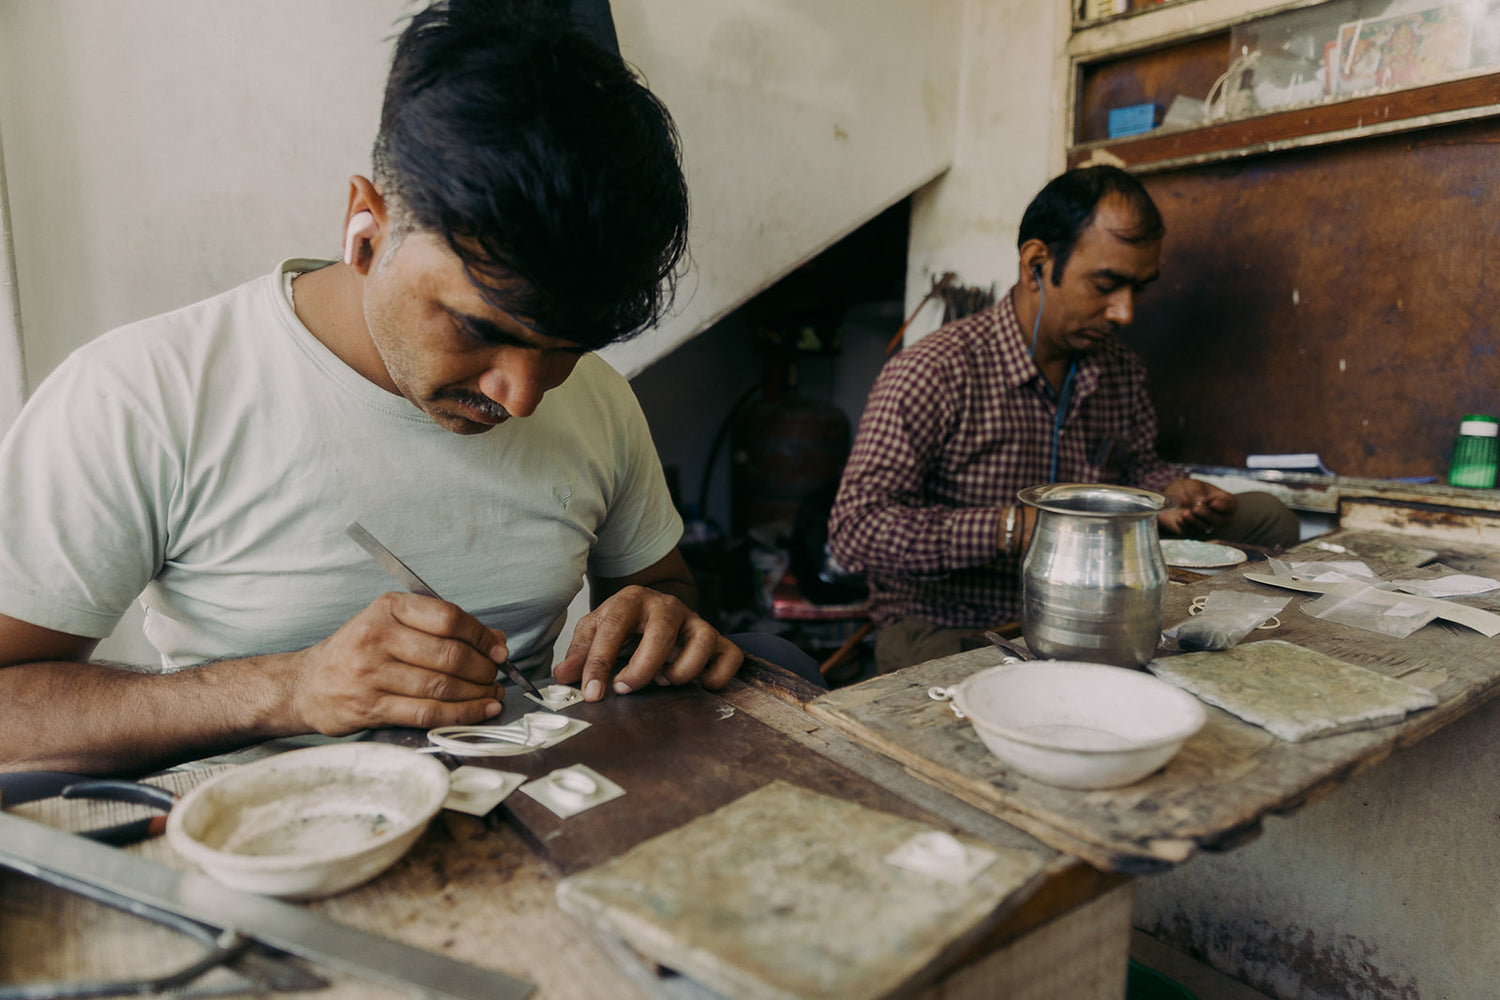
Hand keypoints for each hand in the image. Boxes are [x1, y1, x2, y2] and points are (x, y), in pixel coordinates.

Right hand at [288, 592, 505, 734]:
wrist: (306, 684)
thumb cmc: (358, 651)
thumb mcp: (392, 624)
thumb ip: (441, 628)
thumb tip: (495, 640)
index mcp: (387, 608)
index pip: (448, 618)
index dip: (481, 636)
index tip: (498, 648)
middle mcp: (377, 638)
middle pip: (449, 654)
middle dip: (483, 668)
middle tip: (496, 676)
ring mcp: (371, 675)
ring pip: (442, 686)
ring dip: (477, 693)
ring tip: (493, 695)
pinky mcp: (371, 708)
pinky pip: (427, 713)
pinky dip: (461, 714)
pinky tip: (480, 711)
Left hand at [552, 585, 742, 701]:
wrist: (654, 611)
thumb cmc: (623, 626)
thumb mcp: (595, 632)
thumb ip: (580, 653)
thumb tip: (562, 677)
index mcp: (632, 600)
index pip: (613, 627)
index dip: (599, 663)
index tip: (591, 694)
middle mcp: (667, 606)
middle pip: (661, 632)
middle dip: (642, 668)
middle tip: (624, 688)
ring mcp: (696, 622)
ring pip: (701, 641)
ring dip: (681, 670)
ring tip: (663, 682)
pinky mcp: (718, 639)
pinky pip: (729, 656)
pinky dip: (717, 675)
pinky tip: (699, 685)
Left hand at [1158, 478, 1236, 537]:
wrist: (1169, 498)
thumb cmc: (1186, 489)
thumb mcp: (1190, 485)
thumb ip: (1196, 491)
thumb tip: (1201, 501)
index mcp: (1222, 500)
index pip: (1231, 505)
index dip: (1224, 506)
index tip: (1213, 504)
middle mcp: (1218, 515)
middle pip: (1221, 521)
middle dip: (1208, 515)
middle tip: (1196, 509)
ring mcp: (1206, 525)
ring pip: (1207, 530)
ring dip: (1196, 522)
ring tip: (1186, 513)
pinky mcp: (1193, 532)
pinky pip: (1192, 533)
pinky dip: (1186, 526)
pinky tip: (1180, 518)